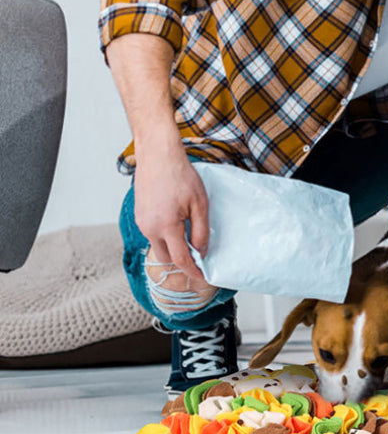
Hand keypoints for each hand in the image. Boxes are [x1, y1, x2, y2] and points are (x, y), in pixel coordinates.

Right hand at [133, 146, 208, 279]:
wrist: (158, 156)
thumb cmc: (181, 176)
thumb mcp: (199, 203)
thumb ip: (200, 230)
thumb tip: (201, 252)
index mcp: (166, 227)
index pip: (181, 259)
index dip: (193, 271)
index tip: (203, 278)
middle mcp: (149, 228)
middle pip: (167, 258)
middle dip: (182, 260)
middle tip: (199, 254)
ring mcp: (141, 222)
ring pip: (158, 246)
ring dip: (172, 246)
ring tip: (188, 233)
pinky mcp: (138, 215)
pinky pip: (152, 234)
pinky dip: (164, 235)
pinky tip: (176, 222)